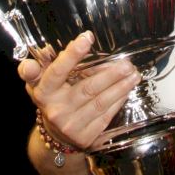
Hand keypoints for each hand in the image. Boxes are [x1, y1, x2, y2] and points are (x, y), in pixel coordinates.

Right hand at [19, 31, 140, 149]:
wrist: (55, 136)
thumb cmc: (52, 99)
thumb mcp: (40, 82)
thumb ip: (43, 64)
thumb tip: (51, 47)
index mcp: (44, 92)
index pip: (58, 71)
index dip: (72, 55)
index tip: (87, 37)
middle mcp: (56, 109)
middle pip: (87, 88)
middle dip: (110, 75)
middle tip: (127, 63)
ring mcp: (71, 125)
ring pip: (100, 102)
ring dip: (120, 87)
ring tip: (133, 75)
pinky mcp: (85, 137)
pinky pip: (106, 115)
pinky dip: (118, 101)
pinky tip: (127, 90)